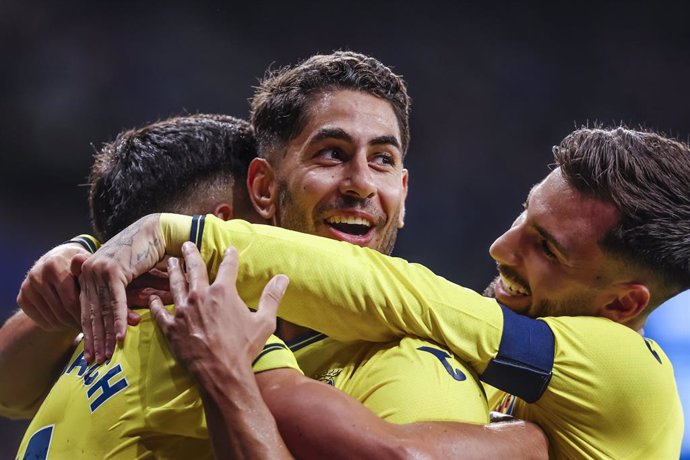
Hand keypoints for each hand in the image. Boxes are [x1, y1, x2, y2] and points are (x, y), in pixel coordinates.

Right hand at [17, 243, 88, 331]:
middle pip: (61, 312)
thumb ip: (84, 268)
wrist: (58, 260)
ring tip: (80, 324)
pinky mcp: (22, 298)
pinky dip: (55, 326)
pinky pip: (41, 322)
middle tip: (90, 328)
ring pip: (52, 320)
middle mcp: (37, 276)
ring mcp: (27, 287)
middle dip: (77, 322)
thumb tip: (78, 260)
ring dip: (68, 326)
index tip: (96, 322)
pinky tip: (67, 322)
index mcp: (54, 266)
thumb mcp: (85, 265)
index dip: (84, 314)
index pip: (70, 300)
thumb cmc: (79, 267)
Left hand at [76, 213, 163, 362]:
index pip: (87, 310)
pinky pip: (115, 302)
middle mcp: (89, 272)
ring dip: (104, 337)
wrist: (156, 232)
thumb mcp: (125, 275)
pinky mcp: (112, 271)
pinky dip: (117, 321)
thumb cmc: (145, 253)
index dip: (89, 334)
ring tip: (106, 356)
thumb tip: (113, 314)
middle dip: (94, 341)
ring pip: (101, 311)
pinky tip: (119, 338)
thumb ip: (115, 291)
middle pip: (91, 313)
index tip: (91, 354)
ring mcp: (98, 271)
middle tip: (95, 362)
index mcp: (88, 274)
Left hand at [150, 241, 288, 378]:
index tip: (230, 250)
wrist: (221, 373)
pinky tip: (152, 298)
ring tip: (171, 262)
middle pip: (194, 269)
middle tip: (187, 245)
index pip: (228, 267)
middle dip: (191, 255)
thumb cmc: (244, 348)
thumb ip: (272, 297)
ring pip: (175, 285)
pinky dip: (155, 303)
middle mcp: (200, 296)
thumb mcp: (264, 321)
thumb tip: (283, 278)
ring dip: (174, 272)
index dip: (230, 256)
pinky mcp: (171, 327)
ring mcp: (183, 311)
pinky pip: (160, 312)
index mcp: (223, 291)